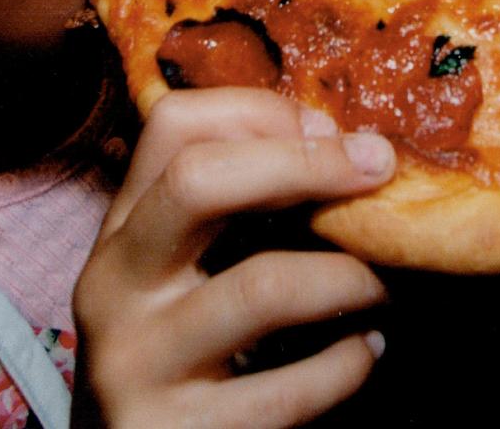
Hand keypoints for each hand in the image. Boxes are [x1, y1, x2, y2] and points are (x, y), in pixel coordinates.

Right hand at [73, 87, 394, 427]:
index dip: (262, 111)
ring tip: (385, 285)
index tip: (332, 131)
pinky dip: (349, 362)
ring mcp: (137, 364)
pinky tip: (366, 351)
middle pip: (199, 181)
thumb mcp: (186, 271)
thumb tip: (350, 147)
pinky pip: (290, 387)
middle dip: (306, 163)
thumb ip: (243, 209)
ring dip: (349, 277)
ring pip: (261, 286)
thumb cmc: (185, 355)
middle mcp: (114, 288)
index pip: (173, 126)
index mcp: (123, 232)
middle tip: (380, 172)